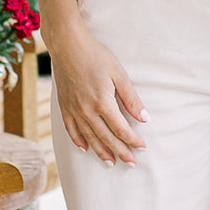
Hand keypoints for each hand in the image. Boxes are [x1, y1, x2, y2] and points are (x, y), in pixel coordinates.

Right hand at [47, 24, 148, 166]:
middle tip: (132, 163)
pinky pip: (72, 130)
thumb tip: (145, 118)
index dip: (133, 140)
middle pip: (107, 138)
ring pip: (90, 138)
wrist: (68, 46)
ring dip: (102, 152)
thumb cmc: (96, 56)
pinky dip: (79, 141)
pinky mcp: (64, 107)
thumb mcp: (119, 74)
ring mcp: (74, 111)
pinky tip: (86, 149)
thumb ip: (131, 98)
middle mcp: (87, 111)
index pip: (121, 129)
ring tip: (111, 163)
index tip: (142, 148)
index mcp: (102, 103)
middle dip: (121, 152)